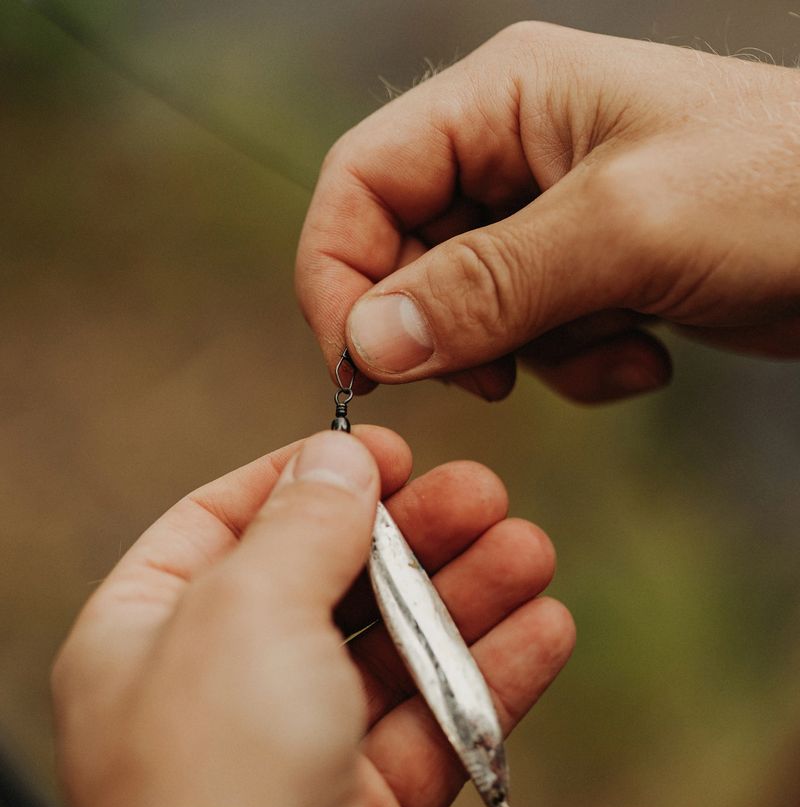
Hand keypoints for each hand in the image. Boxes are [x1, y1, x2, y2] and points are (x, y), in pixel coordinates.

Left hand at [52, 429, 572, 806]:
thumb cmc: (223, 756)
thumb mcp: (246, 606)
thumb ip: (299, 524)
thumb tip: (335, 458)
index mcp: (146, 634)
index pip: (218, 524)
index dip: (303, 480)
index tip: (387, 453)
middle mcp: (210, 690)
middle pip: (323, 584)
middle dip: (411, 538)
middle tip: (487, 493)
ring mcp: (286, 750)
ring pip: (388, 655)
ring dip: (464, 600)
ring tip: (532, 548)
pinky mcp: (356, 806)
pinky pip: (427, 727)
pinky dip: (485, 679)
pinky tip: (546, 629)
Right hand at [296, 23, 799, 403]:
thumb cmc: (782, 189)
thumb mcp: (623, 230)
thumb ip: (488, 287)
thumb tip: (371, 340)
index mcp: (504, 99)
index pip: (361, 181)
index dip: (339, 273)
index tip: (358, 363)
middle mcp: (513, 154)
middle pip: (408, 257)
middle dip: (455, 330)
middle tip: (502, 373)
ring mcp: (551, 219)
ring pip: (471, 313)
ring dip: (532, 354)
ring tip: (616, 337)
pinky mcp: (587, 275)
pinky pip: (532, 341)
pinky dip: (578, 363)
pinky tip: (646, 348)